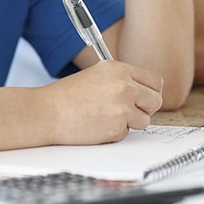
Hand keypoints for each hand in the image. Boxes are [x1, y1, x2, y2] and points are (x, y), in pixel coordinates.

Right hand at [42, 60, 163, 144]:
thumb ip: (122, 79)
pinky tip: (97, 125)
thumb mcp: (98, 75)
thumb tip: (145, 91)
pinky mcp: (116, 128)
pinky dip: (115, 133)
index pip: (155, 81)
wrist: (47, 112)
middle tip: (129, 112)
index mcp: (120, 69)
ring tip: (106, 117)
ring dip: (130, 123)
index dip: (150, 92)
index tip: (144, 99)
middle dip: (145, 109)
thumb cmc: (68, 95)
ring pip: (144, 120)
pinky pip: (127, 134)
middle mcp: (124, 85)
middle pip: (155, 101)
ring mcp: (122, 107)